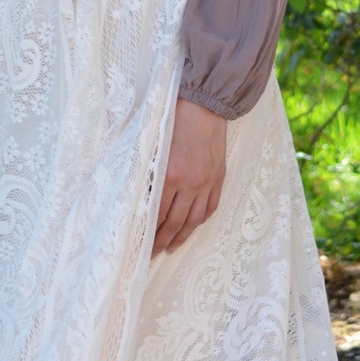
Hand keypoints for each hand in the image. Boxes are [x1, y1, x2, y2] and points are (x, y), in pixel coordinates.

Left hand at [153, 97, 227, 255]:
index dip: (148, 233)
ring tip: (171, 247)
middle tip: (152, 254)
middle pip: (174, 222)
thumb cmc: (174, 120)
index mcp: (170, 175)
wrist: (205, 106)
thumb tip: (140, 197)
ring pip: (193, 220)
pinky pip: (210, 208)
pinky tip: (191, 228)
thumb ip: (149, 173)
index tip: (141, 243)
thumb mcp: (155, 146)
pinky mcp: (218, 179)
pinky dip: (199, 221)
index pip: (156, 214)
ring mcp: (206, 183)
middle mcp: (190, 184)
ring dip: (181, 237)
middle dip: (162, 241)